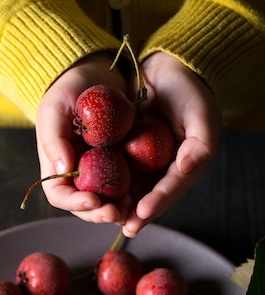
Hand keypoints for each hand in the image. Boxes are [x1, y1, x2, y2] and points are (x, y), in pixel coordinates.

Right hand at [35, 52, 130, 224]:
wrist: (97, 72)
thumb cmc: (68, 89)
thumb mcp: (55, 108)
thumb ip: (53, 138)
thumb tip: (61, 171)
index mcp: (57, 166)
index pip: (60, 195)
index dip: (75, 203)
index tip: (93, 200)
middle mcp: (78, 174)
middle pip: (86, 206)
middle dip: (100, 213)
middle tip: (116, 213)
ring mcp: (101, 171)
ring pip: (108, 201)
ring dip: (119, 209)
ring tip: (132, 209)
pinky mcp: (122, 164)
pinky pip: (128, 184)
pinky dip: (135, 193)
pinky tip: (146, 195)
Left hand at [122, 51, 221, 236]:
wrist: (164, 69)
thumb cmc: (188, 91)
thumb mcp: (201, 114)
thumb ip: (200, 144)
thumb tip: (186, 168)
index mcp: (187, 167)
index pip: (171, 189)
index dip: (157, 202)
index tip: (142, 213)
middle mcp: (164, 172)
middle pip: (149, 198)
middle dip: (135, 214)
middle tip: (122, 225)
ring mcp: (144, 165)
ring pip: (130, 191)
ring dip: (118, 205)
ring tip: (106, 215)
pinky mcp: (126, 156)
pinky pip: (115, 174)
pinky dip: (106, 184)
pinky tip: (93, 193)